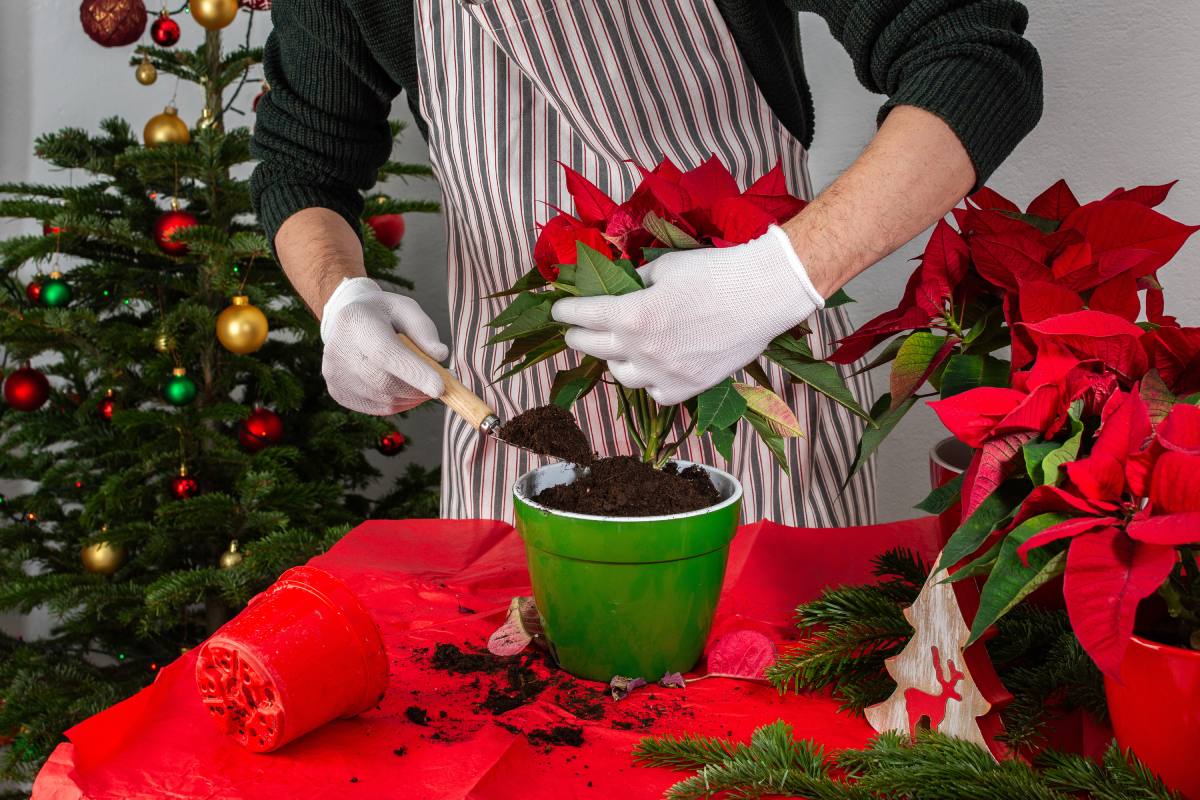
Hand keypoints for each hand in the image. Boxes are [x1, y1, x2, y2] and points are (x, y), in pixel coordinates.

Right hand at [320, 277, 447, 414]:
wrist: (347, 323)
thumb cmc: (384, 315)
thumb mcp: (406, 309)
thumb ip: (424, 330)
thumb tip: (440, 356)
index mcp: (356, 321)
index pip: (385, 353)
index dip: (413, 372)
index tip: (440, 388)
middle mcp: (338, 350)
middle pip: (385, 382)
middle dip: (419, 388)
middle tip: (441, 384)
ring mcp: (334, 374)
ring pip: (384, 400)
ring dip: (412, 396)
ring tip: (421, 380)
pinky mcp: (338, 392)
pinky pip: (378, 408)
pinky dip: (399, 402)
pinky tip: (403, 386)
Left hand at [551, 226, 822, 404]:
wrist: (764, 294)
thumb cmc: (716, 272)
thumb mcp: (665, 266)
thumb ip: (637, 280)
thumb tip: (623, 286)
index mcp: (631, 314)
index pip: (582, 315)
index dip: (566, 311)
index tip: (560, 309)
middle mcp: (642, 349)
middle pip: (593, 347)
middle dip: (578, 336)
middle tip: (575, 331)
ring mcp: (665, 373)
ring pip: (621, 376)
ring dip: (614, 361)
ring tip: (618, 351)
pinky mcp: (689, 388)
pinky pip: (655, 394)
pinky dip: (649, 382)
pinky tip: (652, 369)